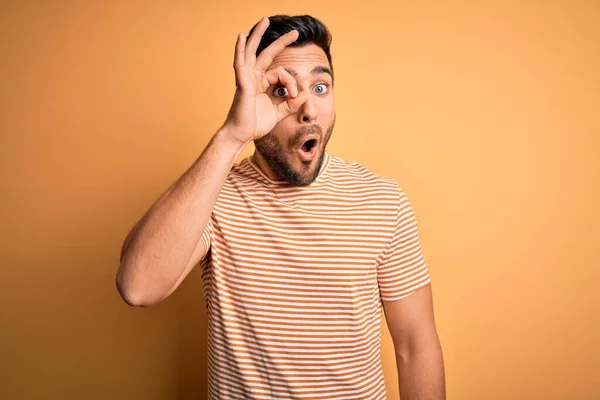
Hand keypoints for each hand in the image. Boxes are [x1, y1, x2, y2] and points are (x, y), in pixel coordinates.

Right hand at [222, 17, 308, 144]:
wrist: (241, 135)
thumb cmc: (255, 124)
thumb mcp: (279, 113)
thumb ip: (291, 104)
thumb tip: (305, 94)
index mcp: (262, 84)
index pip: (282, 73)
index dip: (291, 82)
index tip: (294, 96)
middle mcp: (254, 78)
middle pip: (267, 54)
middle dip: (280, 42)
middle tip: (295, 32)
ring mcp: (246, 79)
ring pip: (253, 53)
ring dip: (258, 36)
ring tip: (264, 21)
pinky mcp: (242, 84)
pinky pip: (240, 64)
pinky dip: (240, 50)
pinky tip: (241, 37)